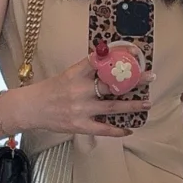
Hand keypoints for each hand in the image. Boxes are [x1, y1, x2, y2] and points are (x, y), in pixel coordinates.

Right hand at [20, 58, 153, 137]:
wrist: (32, 108)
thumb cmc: (51, 89)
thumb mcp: (68, 74)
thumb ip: (87, 71)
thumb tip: (109, 66)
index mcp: (77, 73)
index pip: (100, 59)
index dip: (119, 54)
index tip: (134, 52)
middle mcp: (80, 90)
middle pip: (112, 84)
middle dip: (133, 80)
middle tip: (150, 77)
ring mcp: (81, 109)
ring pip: (113, 107)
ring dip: (132, 106)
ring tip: (147, 104)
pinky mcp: (80, 125)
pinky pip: (103, 129)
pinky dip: (117, 130)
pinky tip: (129, 130)